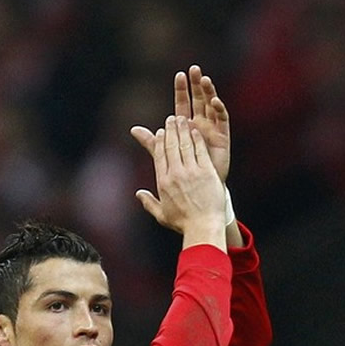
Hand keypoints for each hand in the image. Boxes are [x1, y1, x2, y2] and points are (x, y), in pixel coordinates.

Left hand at [131, 65, 230, 182]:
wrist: (198, 190)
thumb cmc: (182, 172)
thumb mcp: (165, 154)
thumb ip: (152, 142)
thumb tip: (133, 129)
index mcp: (186, 127)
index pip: (183, 104)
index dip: (181, 90)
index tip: (179, 75)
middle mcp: (200, 124)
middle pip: (198, 100)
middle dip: (196, 84)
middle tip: (193, 69)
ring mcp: (212, 130)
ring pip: (211, 106)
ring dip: (209, 92)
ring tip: (204, 80)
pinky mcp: (223, 137)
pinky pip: (223, 121)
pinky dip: (219, 110)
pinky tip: (215, 101)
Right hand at [133, 115, 225, 250]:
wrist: (203, 226)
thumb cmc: (183, 223)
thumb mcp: (162, 214)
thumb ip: (149, 202)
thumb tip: (138, 194)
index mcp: (163, 183)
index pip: (159, 156)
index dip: (159, 141)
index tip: (160, 132)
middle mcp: (175, 174)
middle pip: (170, 146)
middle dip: (170, 130)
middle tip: (170, 119)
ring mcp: (191, 171)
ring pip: (184, 144)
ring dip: (182, 129)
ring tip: (182, 119)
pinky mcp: (206, 171)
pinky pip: (199, 150)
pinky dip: (196, 139)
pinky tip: (195, 130)